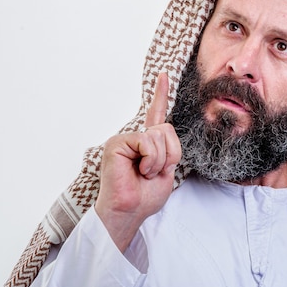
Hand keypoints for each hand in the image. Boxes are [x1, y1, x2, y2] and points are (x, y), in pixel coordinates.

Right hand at [95, 72, 181, 250]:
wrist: (129, 211)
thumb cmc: (145, 196)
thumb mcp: (167, 170)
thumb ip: (168, 148)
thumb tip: (161, 130)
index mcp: (147, 144)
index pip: (156, 115)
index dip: (160, 94)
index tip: (164, 75)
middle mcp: (136, 138)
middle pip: (167, 129)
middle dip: (169, 154)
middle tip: (154, 172)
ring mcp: (125, 139)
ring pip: (159, 135)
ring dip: (159, 160)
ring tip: (145, 173)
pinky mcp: (117, 143)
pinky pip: (147, 142)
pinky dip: (150, 160)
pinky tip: (139, 170)